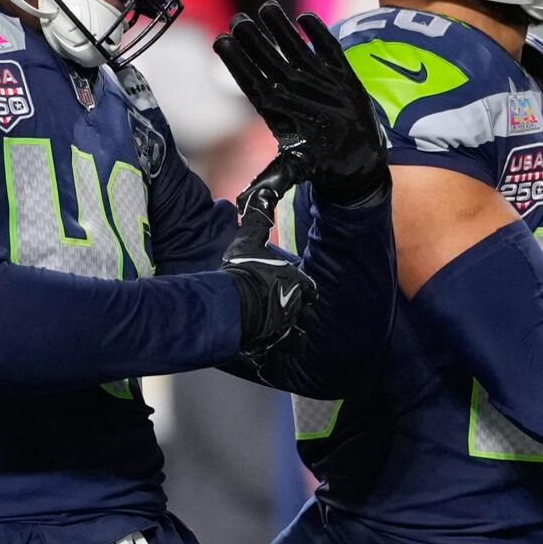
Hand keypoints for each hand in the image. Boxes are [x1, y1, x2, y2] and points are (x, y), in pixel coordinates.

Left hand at [214, 0, 388, 206]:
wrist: (354, 162)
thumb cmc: (318, 165)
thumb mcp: (293, 172)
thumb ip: (270, 185)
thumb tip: (242, 207)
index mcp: (275, 112)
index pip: (250, 82)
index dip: (236, 63)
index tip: (220, 42)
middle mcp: (292, 92)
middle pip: (268, 60)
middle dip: (253, 40)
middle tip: (238, 19)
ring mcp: (315, 81)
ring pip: (293, 49)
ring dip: (280, 29)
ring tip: (266, 8)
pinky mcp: (339, 76)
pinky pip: (328, 51)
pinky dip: (320, 35)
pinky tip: (306, 18)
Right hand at [219, 222, 314, 358]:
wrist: (232, 302)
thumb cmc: (242, 271)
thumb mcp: (247, 240)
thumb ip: (256, 219)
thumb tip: (259, 196)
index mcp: (296, 282)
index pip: (309, 289)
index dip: (302, 289)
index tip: (293, 289)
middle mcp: (296, 305)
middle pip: (304, 311)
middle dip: (297, 311)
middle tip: (282, 308)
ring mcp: (286, 325)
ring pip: (295, 331)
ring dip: (288, 329)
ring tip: (275, 327)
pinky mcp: (273, 342)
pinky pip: (281, 348)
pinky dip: (276, 347)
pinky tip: (267, 344)